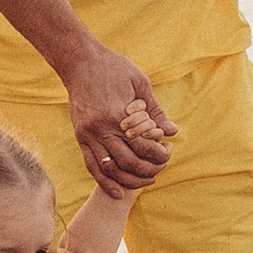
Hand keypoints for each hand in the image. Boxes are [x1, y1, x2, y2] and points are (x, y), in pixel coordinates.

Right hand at [63, 46, 174, 196]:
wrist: (80, 61)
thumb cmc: (114, 68)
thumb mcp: (140, 83)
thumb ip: (155, 111)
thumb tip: (172, 132)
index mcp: (118, 114)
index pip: (143, 146)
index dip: (159, 154)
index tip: (167, 151)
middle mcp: (101, 128)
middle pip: (128, 162)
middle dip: (148, 170)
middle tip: (160, 168)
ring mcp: (87, 134)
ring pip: (110, 169)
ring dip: (129, 180)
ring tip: (145, 180)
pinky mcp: (79, 137)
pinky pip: (91, 165)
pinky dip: (105, 182)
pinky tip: (118, 192)